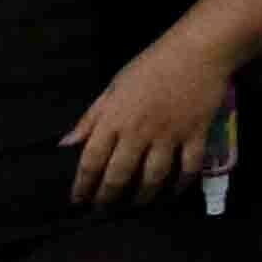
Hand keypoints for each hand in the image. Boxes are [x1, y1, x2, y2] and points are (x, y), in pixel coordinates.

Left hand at [66, 40, 230, 207]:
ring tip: (136, 204)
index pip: (91, 160)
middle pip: (119, 175)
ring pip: (153, 177)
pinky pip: (188, 168)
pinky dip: (181, 184)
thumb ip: (90, 118)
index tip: (78, 200)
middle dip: (108, 197)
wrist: (196, 52)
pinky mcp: (195, 136)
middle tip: (103, 209)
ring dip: (143, 196)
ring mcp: (168, 136)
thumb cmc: (150, 66)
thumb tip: (66, 144)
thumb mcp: (112, 87)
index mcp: (114, 119)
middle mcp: (138, 132)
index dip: (83, 184)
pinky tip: (173, 192)